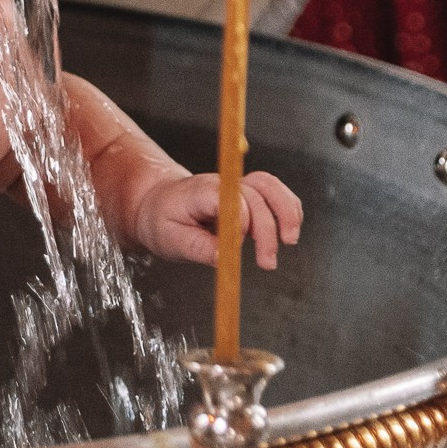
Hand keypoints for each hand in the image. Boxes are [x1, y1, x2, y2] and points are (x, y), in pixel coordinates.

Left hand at [135, 167, 301, 271]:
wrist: (156, 203)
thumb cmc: (162, 220)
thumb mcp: (170, 240)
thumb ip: (198, 247)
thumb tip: (225, 256)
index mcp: (200, 192)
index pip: (231, 200)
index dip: (241, 224)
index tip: (235, 247)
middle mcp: (222, 185)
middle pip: (256, 196)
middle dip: (267, 230)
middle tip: (267, 262)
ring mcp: (235, 187)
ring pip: (270, 186)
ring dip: (286, 212)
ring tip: (290, 240)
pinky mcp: (245, 194)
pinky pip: (273, 192)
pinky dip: (287, 208)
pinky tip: (288, 230)